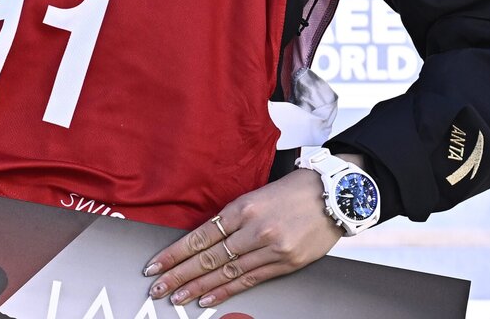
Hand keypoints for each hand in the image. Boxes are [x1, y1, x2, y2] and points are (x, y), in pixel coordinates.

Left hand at [143, 168, 345, 308]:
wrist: (333, 196)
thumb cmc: (292, 191)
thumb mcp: (256, 195)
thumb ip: (232, 217)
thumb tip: (205, 237)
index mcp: (242, 207)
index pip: (201, 235)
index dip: (176, 253)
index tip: (156, 264)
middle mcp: (254, 229)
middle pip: (209, 257)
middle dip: (180, 274)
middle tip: (158, 287)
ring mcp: (270, 248)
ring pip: (226, 272)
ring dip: (198, 288)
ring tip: (177, 297)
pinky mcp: (285, 264)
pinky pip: (249, 280)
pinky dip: (226, 291)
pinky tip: (208, 299)